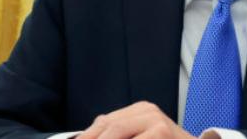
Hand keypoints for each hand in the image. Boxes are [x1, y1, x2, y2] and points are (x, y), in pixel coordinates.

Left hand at [77, 101, 193, 138]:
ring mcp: (156, 119)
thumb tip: (84, 137)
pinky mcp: (161, 132)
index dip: (85, 137)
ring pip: (115, 132)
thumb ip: (118, 135)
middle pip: (106, 126)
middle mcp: (147, 110)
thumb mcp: (138, 137)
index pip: (102, 123)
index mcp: (139, 110)